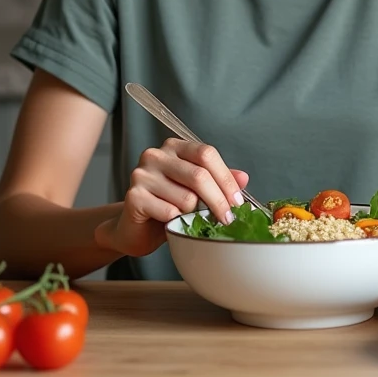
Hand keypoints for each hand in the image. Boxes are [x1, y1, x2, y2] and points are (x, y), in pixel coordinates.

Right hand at [95, 138, 247, 257]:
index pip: (206, 154)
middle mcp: (156, 155)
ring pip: (186, 198)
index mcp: (174, 147)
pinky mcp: (134, 196)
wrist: (134, 229)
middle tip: (227, 219)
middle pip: (199, 175)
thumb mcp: (197, 192)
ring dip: (193, 214)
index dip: (226, 179)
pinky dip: (176, 222)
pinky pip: (169, 212)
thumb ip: (218, 181)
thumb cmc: (168, 207)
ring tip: (185, 218)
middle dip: (219, 201)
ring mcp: (142, 174)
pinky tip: (168, 223)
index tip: (237, 201)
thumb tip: (243, 177)